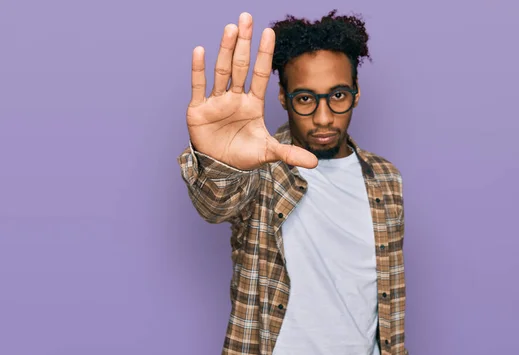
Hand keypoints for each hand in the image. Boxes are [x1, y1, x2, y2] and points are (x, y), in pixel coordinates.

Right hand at [186, 12, 317, 170]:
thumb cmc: (243, 156)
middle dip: (244, 43)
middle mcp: (235, 98)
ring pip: (222, 71)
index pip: (261, 74)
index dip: (265, 54)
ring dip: (225, 50)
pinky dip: (199, 70)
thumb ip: (290, 154)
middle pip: (240, 66)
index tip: (269, 32)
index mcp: (253, 104)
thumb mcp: (268, 153)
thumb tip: (315, 162)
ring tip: (231, 28)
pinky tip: (201, 51)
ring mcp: (217, 101)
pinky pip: (199, 86)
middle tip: (247, 18)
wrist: (220, 168)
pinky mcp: (199, 109)